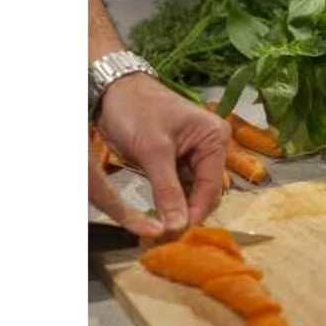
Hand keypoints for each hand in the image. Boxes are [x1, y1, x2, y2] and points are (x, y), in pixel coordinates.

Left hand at [95, 74, 230, 231]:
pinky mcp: (175, 161)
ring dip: (177, 209)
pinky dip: (168, 201)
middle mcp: (210, 148)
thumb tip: (177, 227)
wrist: (111, 89)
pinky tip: (159, 215)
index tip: (180, 235)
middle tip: (169, 235)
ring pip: (190, 192)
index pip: (211, 186)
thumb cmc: (136, 110)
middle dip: (188, 212)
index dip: (196, 212)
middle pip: (204, 191)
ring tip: (163, 229)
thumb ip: (167, 190)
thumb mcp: (153, 151)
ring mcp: (193, 155)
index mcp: (214, 139)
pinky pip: (177, 187)